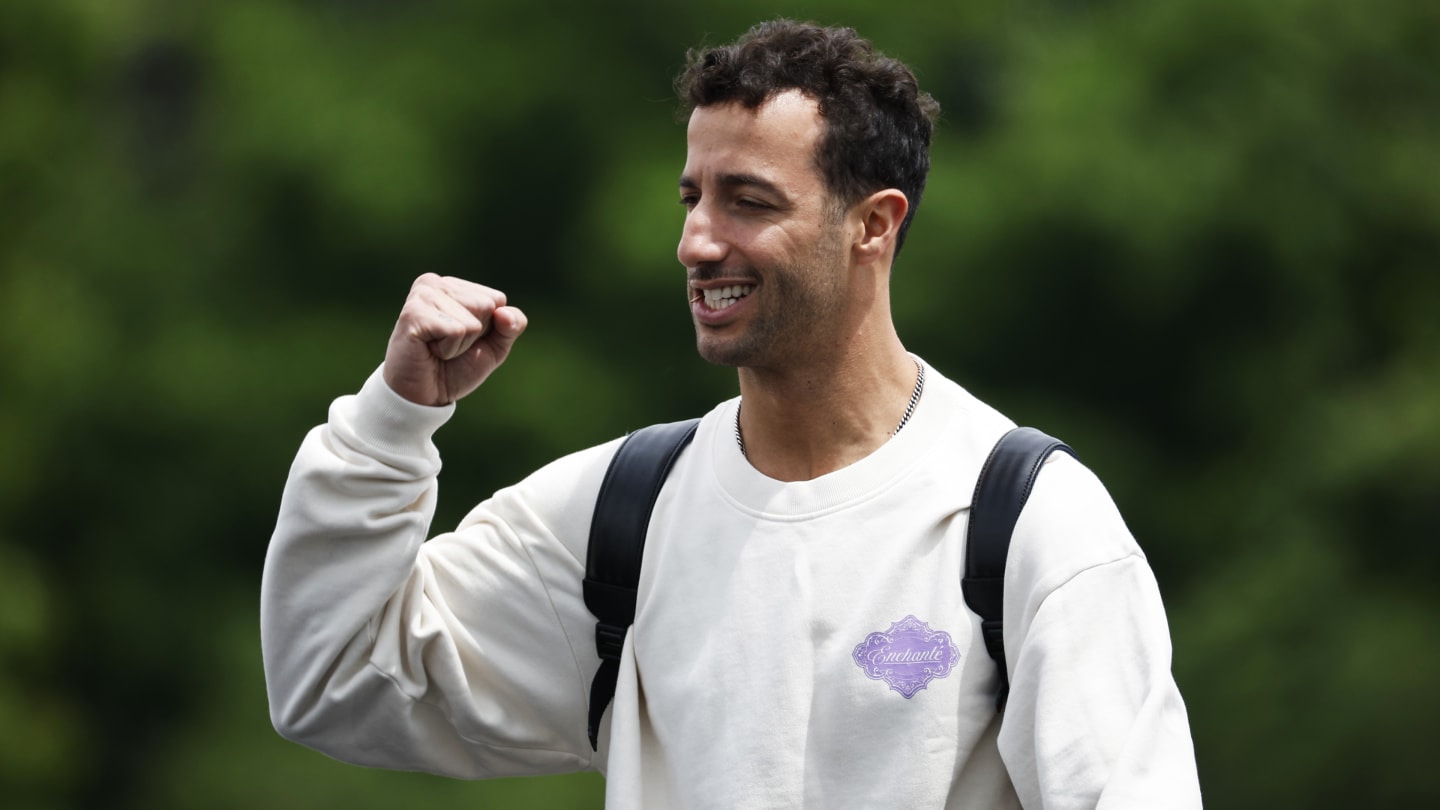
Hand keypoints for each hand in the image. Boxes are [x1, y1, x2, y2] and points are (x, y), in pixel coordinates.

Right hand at [382, 274, 527, 405]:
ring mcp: (423, 295)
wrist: (422, 396)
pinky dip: (448, 349)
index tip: (462, 339)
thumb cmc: (454, 368)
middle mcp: (435, 282)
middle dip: (474, 336)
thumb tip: (504, 313)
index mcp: (454, 286)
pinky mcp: (414, 313)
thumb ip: (512, 326)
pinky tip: (428, 349)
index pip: (497, 300)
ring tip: (436, 348)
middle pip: (486, 306)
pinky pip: (457, 331)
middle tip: (447, 345)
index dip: (488, 329)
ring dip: (459, 344)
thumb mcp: (494, 347)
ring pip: (472, 320)